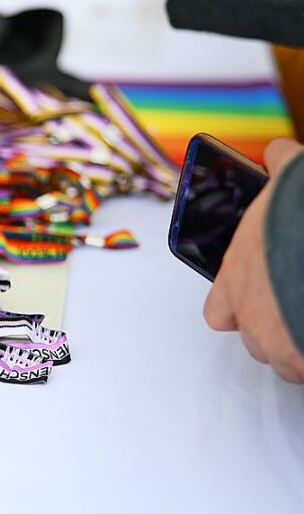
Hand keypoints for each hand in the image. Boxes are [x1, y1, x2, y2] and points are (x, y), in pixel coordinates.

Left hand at [204, 138, 303, 383]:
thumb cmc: (299, 217)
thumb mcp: (290, 180)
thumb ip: (279, 164)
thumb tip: (277, 152)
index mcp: (237, 280)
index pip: (218, 312)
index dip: (237, 308)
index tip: (258, 299)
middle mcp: (252, 319)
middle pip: (258, 341)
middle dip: (279, 329)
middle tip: (301, 308)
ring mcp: (281, 346)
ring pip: (288, 360)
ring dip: (301, 348)